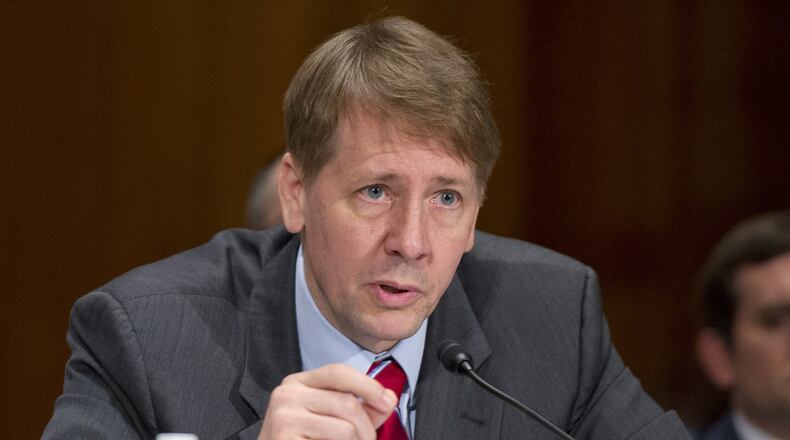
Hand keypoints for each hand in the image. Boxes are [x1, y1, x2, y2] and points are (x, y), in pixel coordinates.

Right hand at [258, 364, 398, 438]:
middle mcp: (286, 394)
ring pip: (345, 429)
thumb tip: (389, 398)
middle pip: (347, 402)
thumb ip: (361, 409)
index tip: (387, 402)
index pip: (338, 372)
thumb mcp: (332, 420)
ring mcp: (283, 417)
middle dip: (367, 428)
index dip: (367, 385)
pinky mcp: (284, 438)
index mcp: (297, 383)